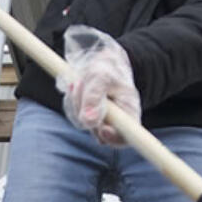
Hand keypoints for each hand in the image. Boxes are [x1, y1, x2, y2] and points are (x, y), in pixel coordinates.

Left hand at [60, 25, 141, 144]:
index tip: (103, 129)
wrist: (101, 64)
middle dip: (84, 109)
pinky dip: (72, 102)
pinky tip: (76, 87)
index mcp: (129, 113)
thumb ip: (94, 97)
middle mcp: (117, 123)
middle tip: (80, 84)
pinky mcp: (89, 120)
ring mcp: (101, 123)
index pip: (126, 137)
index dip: (114, 138)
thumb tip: (88, 121)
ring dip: (76, 102)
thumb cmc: (107, 68)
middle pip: (98, 132)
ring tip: (80, 81)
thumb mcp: (100, 77)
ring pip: (82, 123)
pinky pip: (74, 116)